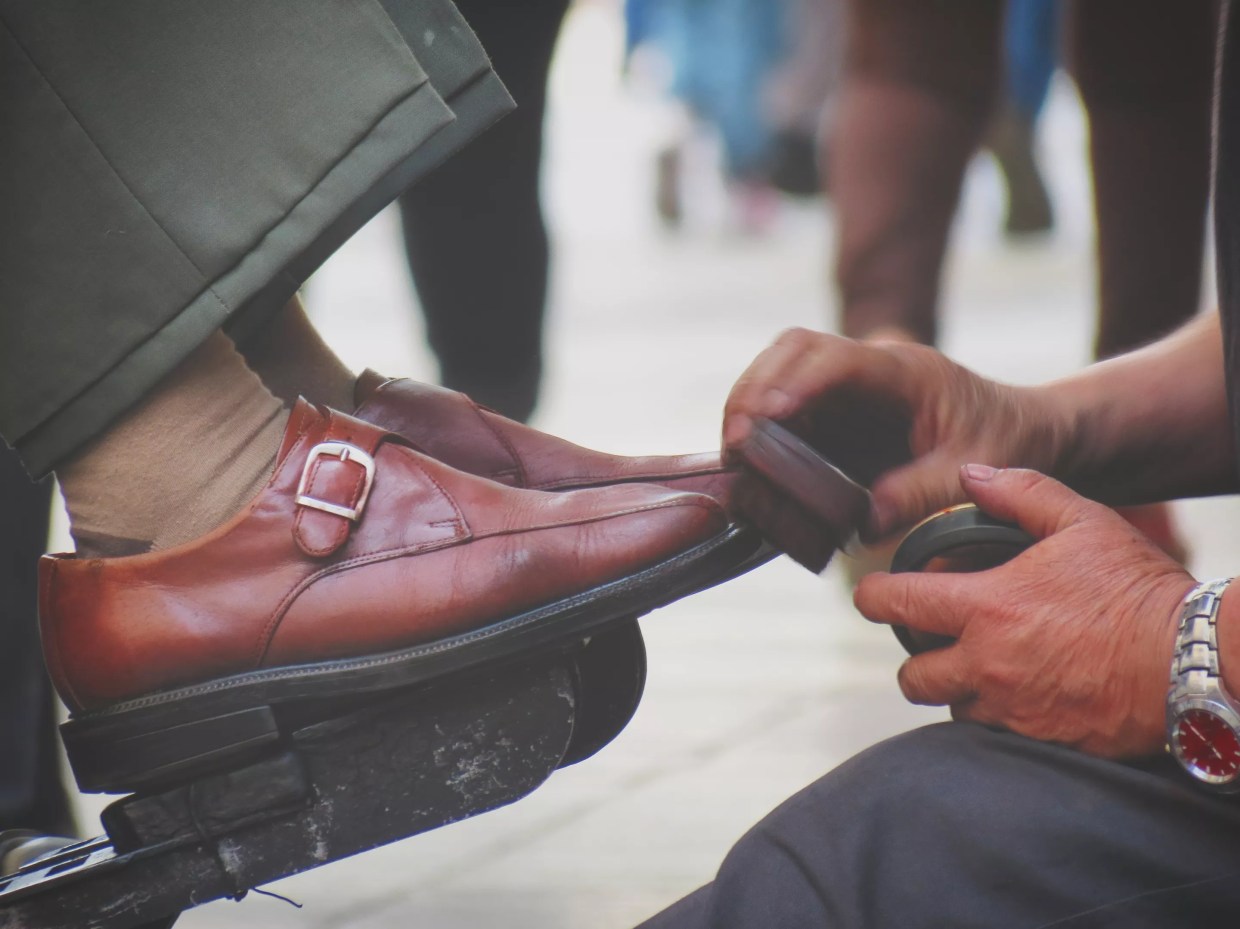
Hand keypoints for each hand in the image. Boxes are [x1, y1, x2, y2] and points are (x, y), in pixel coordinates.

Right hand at [722, 330, 1071, 555]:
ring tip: (734, 456)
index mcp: (905, 370)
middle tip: (735, 438)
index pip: (834, 358)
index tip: (767, 415)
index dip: (794, 383)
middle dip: (754, 387)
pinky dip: (760, 428)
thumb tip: (863, 523)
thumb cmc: (1005, 440)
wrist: (1021, 429)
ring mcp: (847, 385)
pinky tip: (750, 464)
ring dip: (749, 405)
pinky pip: (784, 406)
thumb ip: (922, 492)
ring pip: (777, 371)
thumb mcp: (973, 470)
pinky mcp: (835, 410)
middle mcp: (868, 367)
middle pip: (790, 350)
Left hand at [854, 466, 1194, 757]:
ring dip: (956, 689)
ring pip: (952, 708)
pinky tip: (1020, 691)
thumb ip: (1020, 492)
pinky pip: (995, 734)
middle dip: (914, 659)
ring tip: (982, 666)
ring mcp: (1010, 709)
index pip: (894, 605)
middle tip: (933, 642)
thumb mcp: (1082, 521)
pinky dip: (996, 715)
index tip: (870, 595)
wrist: (1192, 662)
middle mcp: (986, 664)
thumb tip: (971, 474)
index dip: (872, 597)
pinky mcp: (1038, 741)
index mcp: (985, 607)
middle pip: (911, 677)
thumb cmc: (1137, 588)